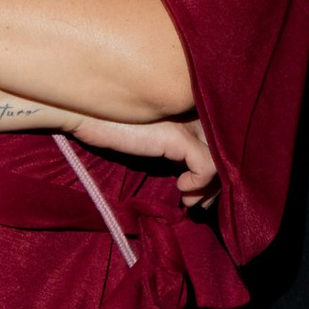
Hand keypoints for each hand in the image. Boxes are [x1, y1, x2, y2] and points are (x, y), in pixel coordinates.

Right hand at [62, 109, 219, 207]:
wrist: (83, 112)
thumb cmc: (111, 125)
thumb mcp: (150, 139)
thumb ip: (175, 149)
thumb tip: (194, 182)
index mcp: (190, 105)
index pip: (221, 136)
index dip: (218, 164)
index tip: (201, 189)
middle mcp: (194, 109)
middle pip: (225, 148)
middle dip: (217, 181)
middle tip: (202, 203)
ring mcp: (188, 121)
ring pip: (221, 158)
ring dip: (209, 187)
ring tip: (191, 201)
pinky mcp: (178, 136)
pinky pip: (206, 165)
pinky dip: (198, 182)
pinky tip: (181, 187)